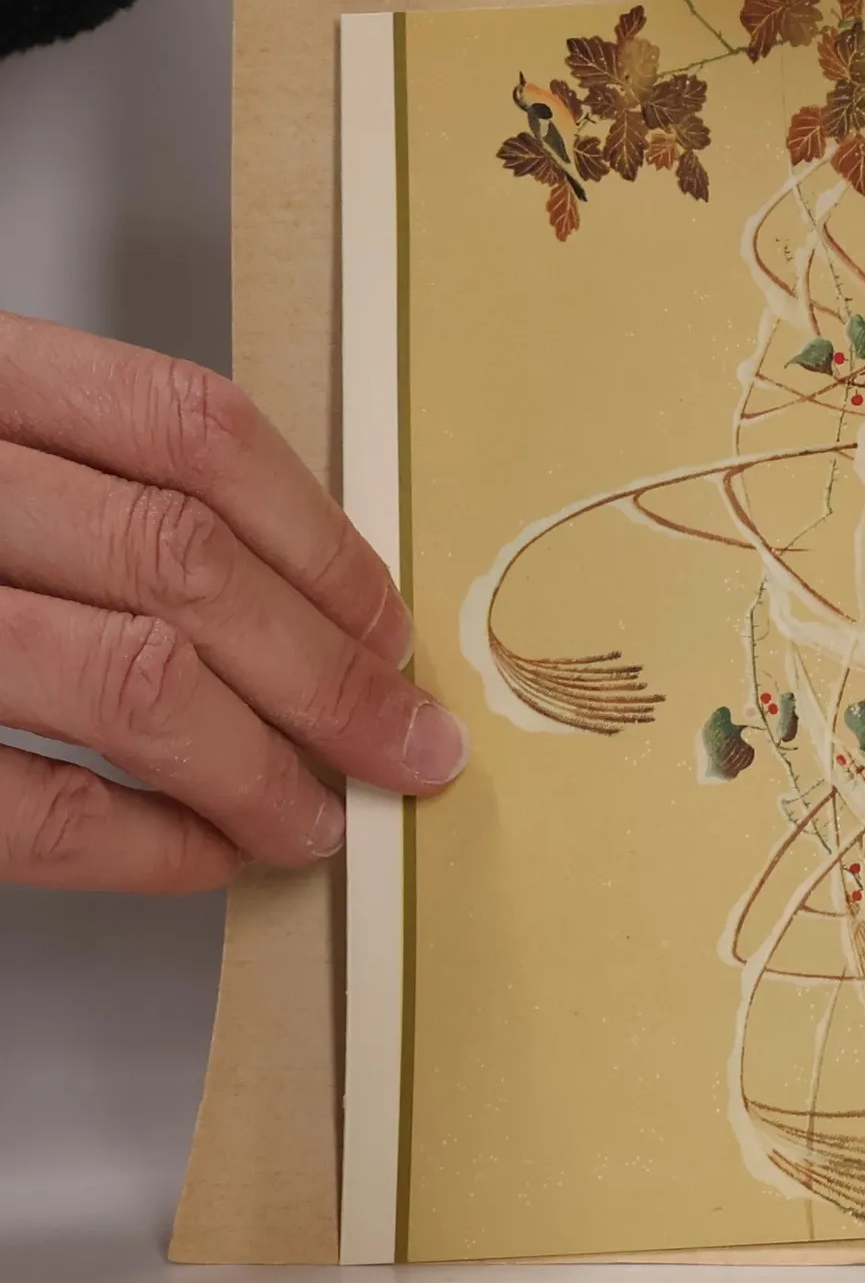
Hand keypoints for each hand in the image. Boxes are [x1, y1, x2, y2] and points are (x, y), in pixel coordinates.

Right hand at [0, 314, 467, 893]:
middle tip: (409, 746)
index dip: (320, 540)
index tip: (394, 628)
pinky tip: (205, 851)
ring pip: (137, 682)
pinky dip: (143, 843)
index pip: (191, 431)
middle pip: (187, 562)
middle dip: (330, 674)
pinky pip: (38, 807)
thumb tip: (303, 601)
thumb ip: (98, 485)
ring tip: (316, 818)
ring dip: (259, 768)